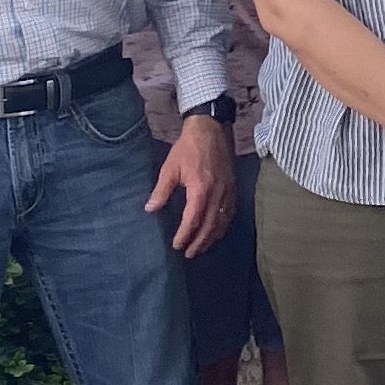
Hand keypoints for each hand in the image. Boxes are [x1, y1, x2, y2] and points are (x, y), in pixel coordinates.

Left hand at [146, 118, 236, 254]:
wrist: (211, 129)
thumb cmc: (188, 148)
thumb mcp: (170, 168)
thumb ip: (161, 191)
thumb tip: (150, 209)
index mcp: (200, 189)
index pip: (193, 219)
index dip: (185, 235)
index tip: (177, 245)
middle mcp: (217, 193)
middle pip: (210, 226)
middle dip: (199, 242)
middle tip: (189, 254)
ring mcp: (228, 191)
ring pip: (222, 222)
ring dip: (212, 238)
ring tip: (202, 248)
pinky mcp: (233, 188)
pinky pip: (230, 213)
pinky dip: (223, 226)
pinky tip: (217, 232)